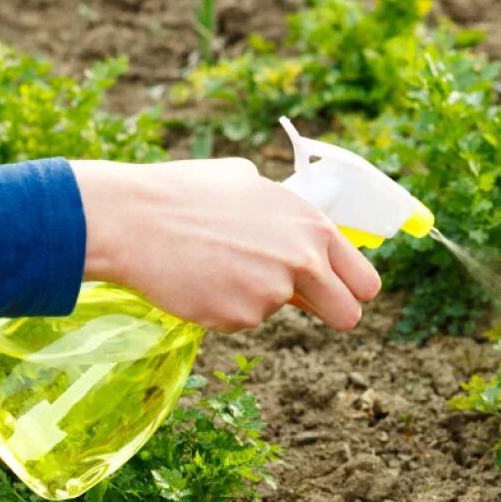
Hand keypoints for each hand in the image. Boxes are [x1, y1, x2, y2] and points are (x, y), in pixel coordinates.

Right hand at [70, 158, 380, 331]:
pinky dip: (224, 305)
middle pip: (348, 315)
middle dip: (330, 313)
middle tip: (296, 300)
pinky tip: (199, 277)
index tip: (336, 292)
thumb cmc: (187, 192)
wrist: (134, 219)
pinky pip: (242, 319)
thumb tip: (297, 225)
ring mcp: (273, 294)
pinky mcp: (240, 318)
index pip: (366, 281)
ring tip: (216, 262)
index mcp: (314, 228)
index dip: (351, 289)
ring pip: (279, 312)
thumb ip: (286, 211)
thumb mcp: (249, 182)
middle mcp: (304, 262)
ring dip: (256, 296)